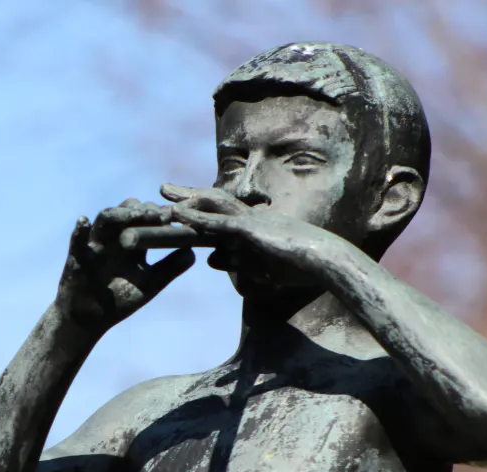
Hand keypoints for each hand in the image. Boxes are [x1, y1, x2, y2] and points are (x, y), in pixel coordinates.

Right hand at [55, 198, 195, 333]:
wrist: (90, 320)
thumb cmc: (119, 300)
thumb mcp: (149, 284)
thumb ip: (170, 267)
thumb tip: (194, 251)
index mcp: (131, 241)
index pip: (145, 218)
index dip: (160, 215)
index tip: (177, 216)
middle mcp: (113, 237)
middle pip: (126, 212)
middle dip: (142, 210)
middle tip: (159, 214)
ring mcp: (94, 244)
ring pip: (104, 220)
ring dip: (119, 214)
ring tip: (133, 212)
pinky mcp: (76, 258)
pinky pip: (76, 241)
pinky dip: (79, 231)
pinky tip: (83, 221)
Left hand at [160, 184, 340, 279]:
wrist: (326, 262)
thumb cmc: (302, 268)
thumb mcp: (261, 268)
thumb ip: (236, 262)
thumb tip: (210, 260)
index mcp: (252, 227)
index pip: (217, 215)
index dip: (194, 210)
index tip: (173, 207)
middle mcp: (248, 218)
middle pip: (210, 203)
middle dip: (185, 196)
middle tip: (161, 187)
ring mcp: (250, 222)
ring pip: (210, 209)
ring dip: (185, 205)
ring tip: (159, 199)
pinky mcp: (252, 230)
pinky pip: (219, 222)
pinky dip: (198, 218)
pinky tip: (178, 215)